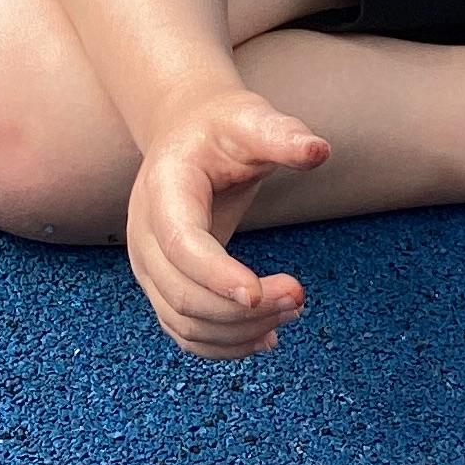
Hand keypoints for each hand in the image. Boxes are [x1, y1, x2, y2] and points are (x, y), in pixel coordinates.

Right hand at [127, 87, 329, 359]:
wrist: (185, 136)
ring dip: (239, 331)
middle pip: (182, 293)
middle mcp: (144, 234)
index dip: (216, 274)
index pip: (181, 243)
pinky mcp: (163, 286)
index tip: (260, 292)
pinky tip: (267, 338)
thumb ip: (280, 135)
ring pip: (184, 322)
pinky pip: (185, 332)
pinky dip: (224, 345)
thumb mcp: (249, 119)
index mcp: (163, 188)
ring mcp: (149, 266)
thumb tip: (319, 150)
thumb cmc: (220, 128)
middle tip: (299, 296)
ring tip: (293, 310)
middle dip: (242, 309)